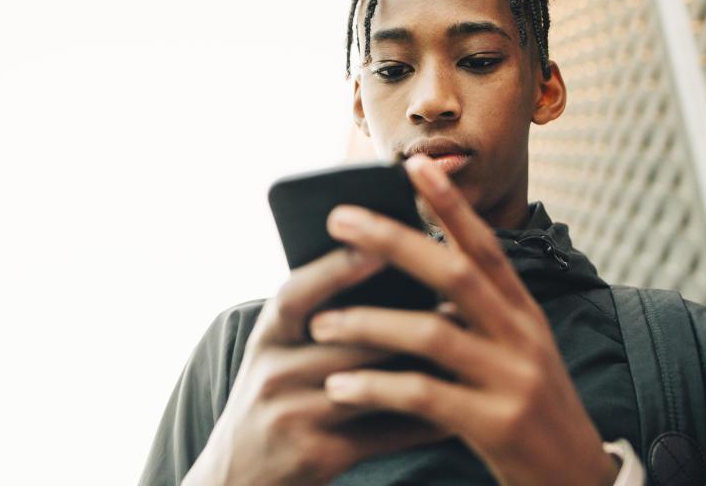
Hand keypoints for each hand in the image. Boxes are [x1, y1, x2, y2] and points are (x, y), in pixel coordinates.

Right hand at [184, 246, 445, 485]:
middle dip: (405, 320)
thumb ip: (316, 316)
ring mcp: (293, 416)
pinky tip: (455, 408)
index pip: (298, 292)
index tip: (382, 243)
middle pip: (347, 338)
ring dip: (423, 367)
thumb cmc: (275, 397)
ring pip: (371, 384)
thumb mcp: (277, 351)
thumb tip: (383, 263)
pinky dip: (422, 421)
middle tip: (458, 298)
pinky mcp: (317, 456)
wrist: (237, 476)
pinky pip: (382, 433)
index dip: (338, 268)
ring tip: (468, 348)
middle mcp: (273, 372)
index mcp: (267, 336)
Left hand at [308, 155, 619, 485]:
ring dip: (370, 324)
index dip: (451, 204)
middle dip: (393, 242)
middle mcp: (521, 336)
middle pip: (454, 274)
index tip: (415, 166)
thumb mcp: (517, 350)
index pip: (486, 246)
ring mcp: (512, 380)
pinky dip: (377, 388)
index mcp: (523, 313)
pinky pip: (426, 397)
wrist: (578, 483)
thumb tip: (424, 271)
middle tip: (340, 219)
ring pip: (432, 334)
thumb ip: (480, 314)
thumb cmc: (532, 409)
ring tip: (320, 323)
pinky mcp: (497, 426)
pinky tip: (339, 389)